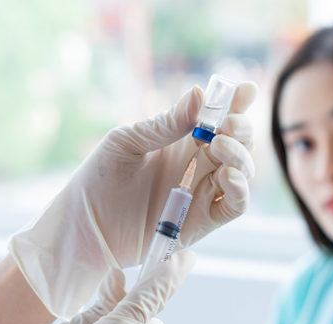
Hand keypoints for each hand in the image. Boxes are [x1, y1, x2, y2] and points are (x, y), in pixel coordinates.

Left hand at [9, 82, 256, 318]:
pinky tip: (227, 176)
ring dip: (240, 157)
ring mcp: (203, 193)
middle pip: (238, 143)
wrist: (86, 225)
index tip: (246, 90)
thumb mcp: (128, 142)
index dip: (236, 103)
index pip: (218, 118)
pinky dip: (240, 190)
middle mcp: (198, 165)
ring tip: (219, 147)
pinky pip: (234, 206)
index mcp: (181, 140)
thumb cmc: (99, 178)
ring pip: (242, 172)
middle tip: (227, 125)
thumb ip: (165, 124)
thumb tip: (199, 95)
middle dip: (241, 129)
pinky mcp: (203, 221)